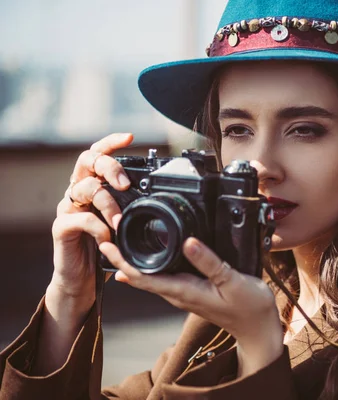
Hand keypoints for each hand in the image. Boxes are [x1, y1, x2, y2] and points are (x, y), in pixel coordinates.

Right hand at [34, 133, 133, 374]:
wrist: (84, 279)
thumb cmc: (107, 248)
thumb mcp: (125, 223)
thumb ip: (134, 207)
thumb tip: (164, 195)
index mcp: (94, 185)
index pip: (97, 154)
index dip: (111, 143)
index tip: (130, 138)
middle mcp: (78, 191)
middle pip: (87, 161)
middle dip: (109, 167)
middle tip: (126, 183)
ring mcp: (68, 208)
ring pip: (86, 189)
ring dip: (108, 203)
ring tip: (120, 221)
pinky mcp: (62, 228)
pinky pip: (78, 218)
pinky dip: (97, 226)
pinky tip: (108, 237)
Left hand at [99, 237, 283, 371]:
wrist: (257, 327)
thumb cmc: (248, 307)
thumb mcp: (232, 281)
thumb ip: (210, 261)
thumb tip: (188, 241)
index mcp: (185, 291)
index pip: (143, 277)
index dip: (122, 261)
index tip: (106, 245)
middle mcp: (179, 293)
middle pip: (141, 276)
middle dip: (121, 258)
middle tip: (106, 235)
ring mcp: (185, 293)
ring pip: (151, 276)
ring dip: (133, 260)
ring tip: (120, 241)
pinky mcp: (192, 290)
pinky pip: (164, 276)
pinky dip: (152, 263)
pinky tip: (150, 254)